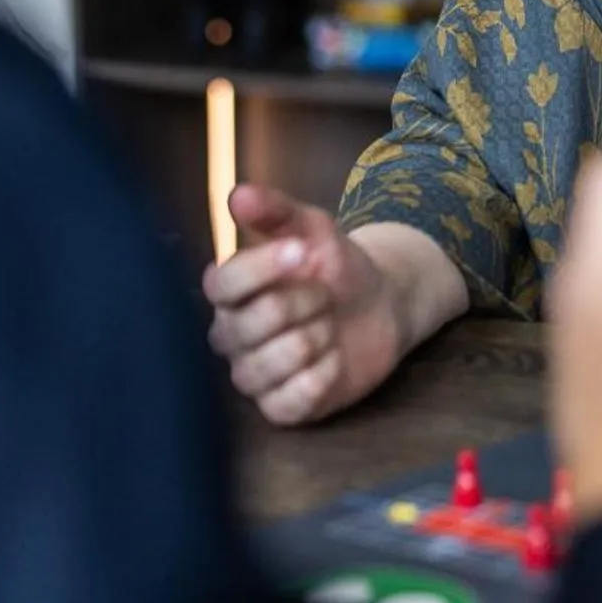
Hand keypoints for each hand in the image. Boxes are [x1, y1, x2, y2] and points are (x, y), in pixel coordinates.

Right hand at [203, 184, 406, 425]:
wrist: (380, 304)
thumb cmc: (335, 265)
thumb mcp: (312, 228)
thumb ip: (276, 211)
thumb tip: (238, 194)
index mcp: (230, 290)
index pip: (221, 285)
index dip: (263, 268)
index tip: (303, 252)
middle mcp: (230, 335)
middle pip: (249, 325)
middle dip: (302, 304)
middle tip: (326, 294)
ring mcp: (252, 374)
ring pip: (265, 367)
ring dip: (313, 341)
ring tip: (330, 326)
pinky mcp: (280, 407)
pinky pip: (288, 402)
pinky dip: (320, 377)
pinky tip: (334, 359)